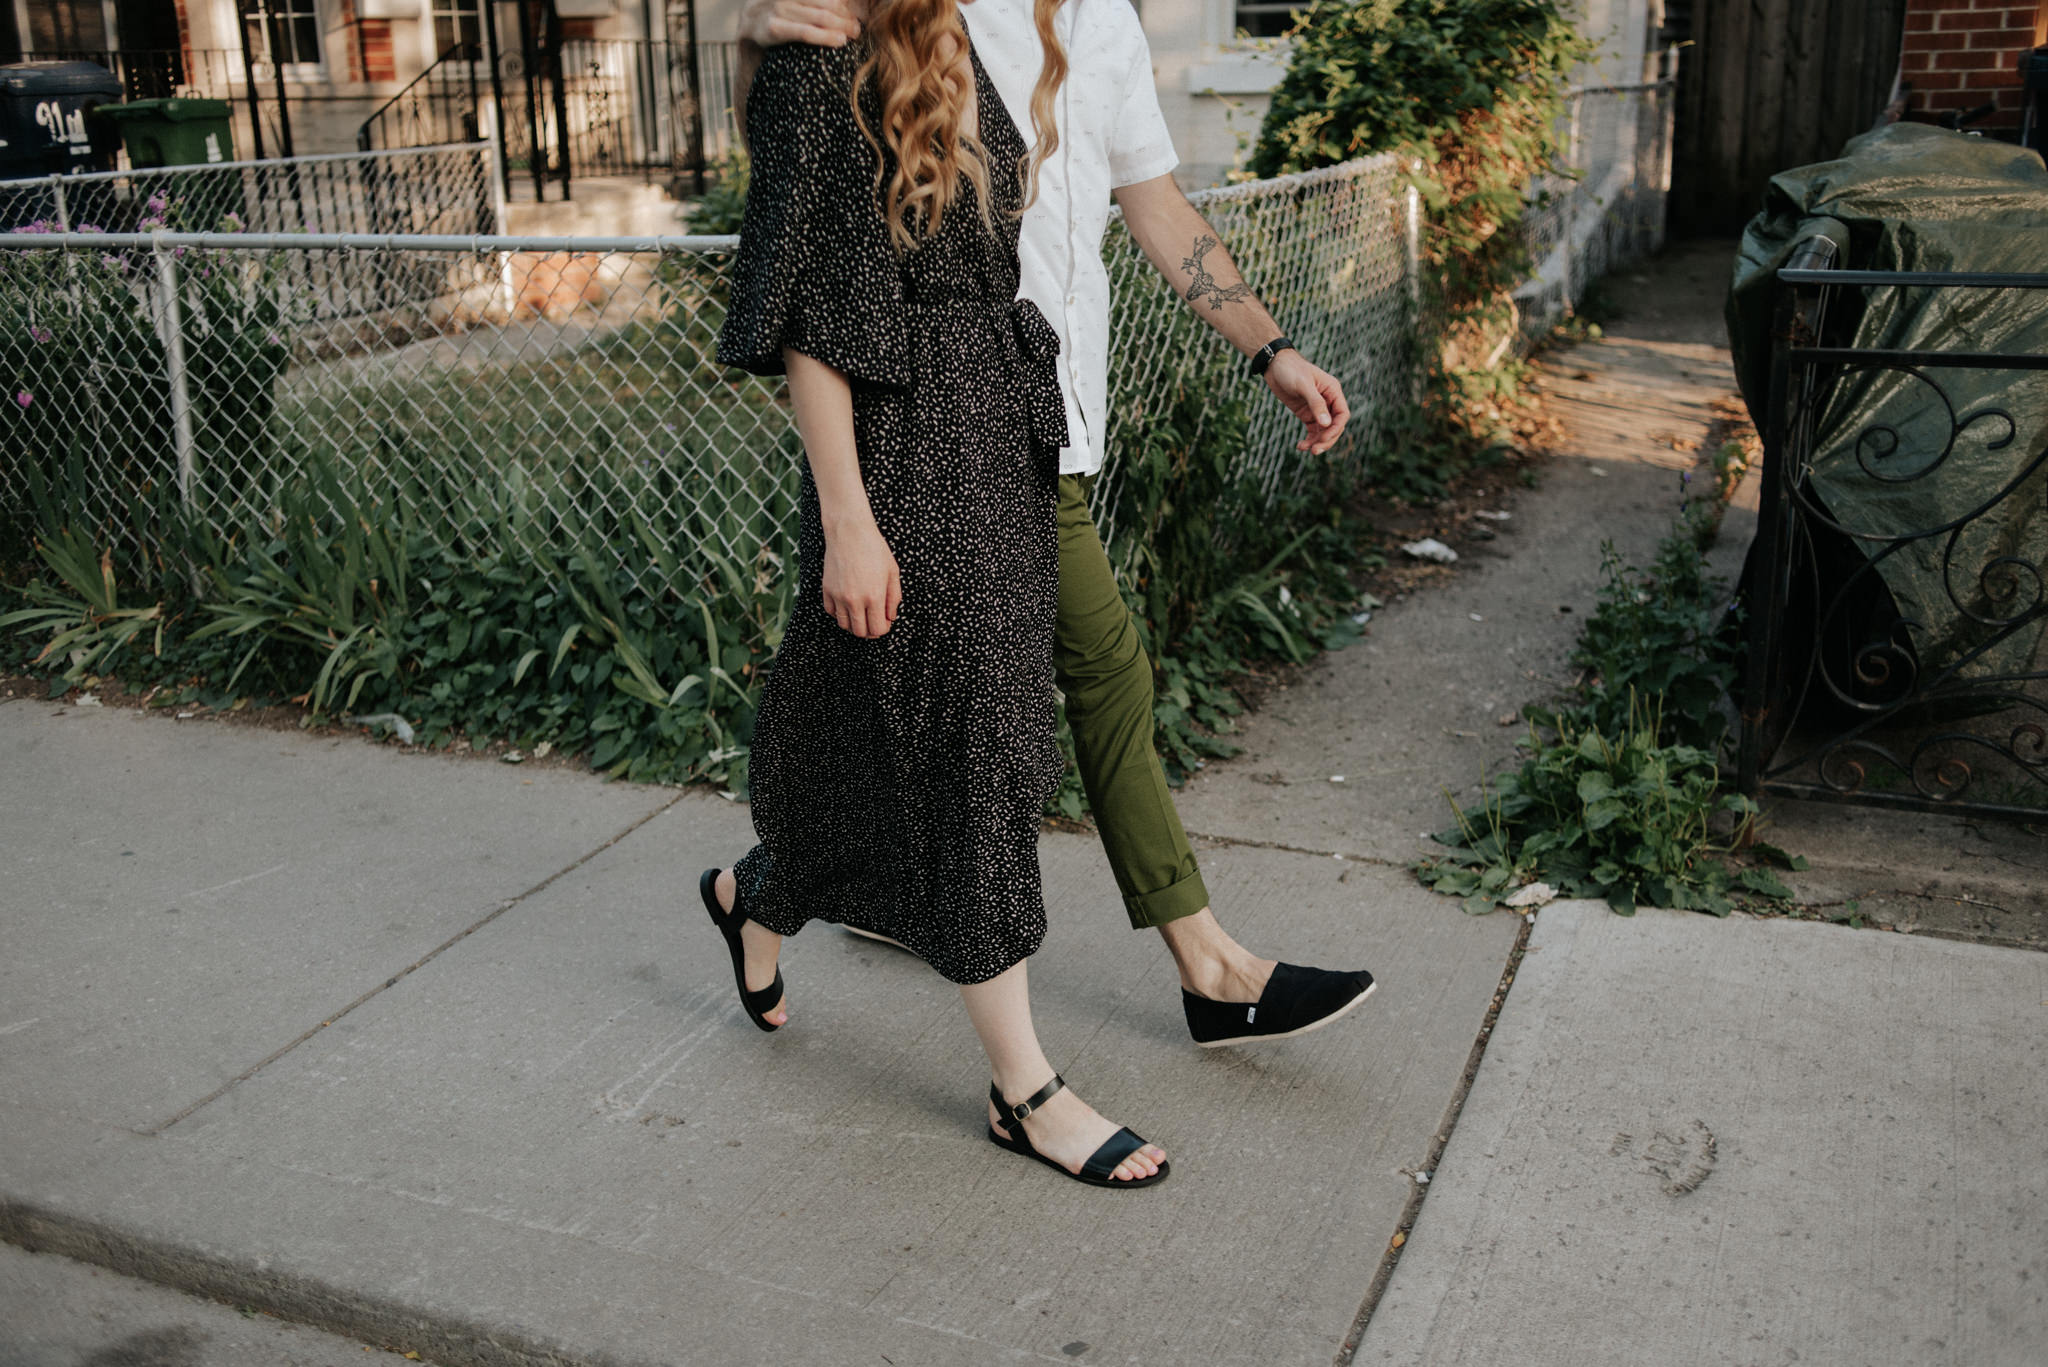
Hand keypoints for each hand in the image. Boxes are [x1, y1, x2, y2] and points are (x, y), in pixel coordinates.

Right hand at [740, 0, 863, 46]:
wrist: (749, 30)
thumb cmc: (780, 15)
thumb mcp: (795, 3)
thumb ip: (813, 3)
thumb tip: (844, 6)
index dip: (845, 5)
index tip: (858, 15)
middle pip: (827, 3)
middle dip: (846, 16)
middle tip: (857, 27)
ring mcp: (778, 9)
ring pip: (819, 16)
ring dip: (841, 26)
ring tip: (853, 34)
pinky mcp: (773, 28)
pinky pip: (804, 32)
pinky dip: (825, 36)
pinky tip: (839, 41)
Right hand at [821, 517, 901, 638]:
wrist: (849, 532)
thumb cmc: (874, 549)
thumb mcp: (892, 572)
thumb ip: (894, 598)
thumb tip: (890, 617)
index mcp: (874, 596)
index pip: (878, 629)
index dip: (883, 629)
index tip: (884, 621)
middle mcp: (854, 600)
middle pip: (860, 632)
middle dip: (869, 630)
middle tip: (873, 619)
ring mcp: (838, 596)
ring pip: (844, 625)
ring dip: (854, 623)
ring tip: (861, 612)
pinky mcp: (827, 590)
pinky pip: (831, 612)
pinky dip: (839, 613)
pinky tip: (847, 604)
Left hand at [1264, 351, 1351, 454]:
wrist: (1274, 366)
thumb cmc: (1291, 369)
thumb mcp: (1303, 385)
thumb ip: (1316, 404)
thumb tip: (1326, 424)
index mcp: (1333, 391)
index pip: (1342, 415)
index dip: (1335, 429)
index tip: (1323, 438)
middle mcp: (1328, 401)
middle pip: (1334, 426)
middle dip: (1326, 440)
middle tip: (1315, 450)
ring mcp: (1317, 409)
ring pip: (1323, 431)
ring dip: (1317, 442)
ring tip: (1305, 449)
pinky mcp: (1306, 414)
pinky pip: (1312, 430)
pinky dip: (1309, 440)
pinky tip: (1301, 446)